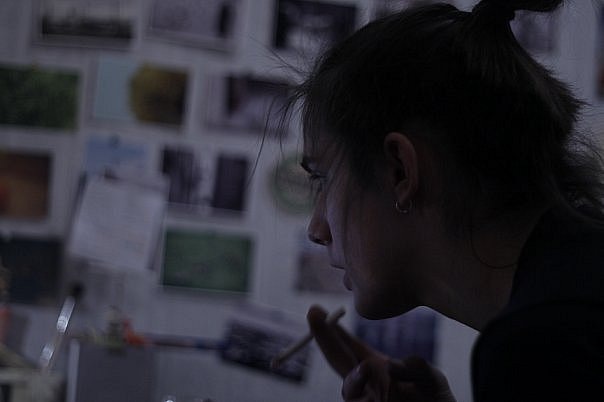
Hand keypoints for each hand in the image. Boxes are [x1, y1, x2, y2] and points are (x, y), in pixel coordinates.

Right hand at [307, 305, 455, 401]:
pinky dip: (363, 399)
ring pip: (348, 391)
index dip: (332, 329)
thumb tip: (391, 366)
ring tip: (366, 369)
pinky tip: (374, 394)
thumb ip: (417, 368)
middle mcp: (366, 384)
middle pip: (338, 359)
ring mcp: (365, 401)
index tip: (316, 310)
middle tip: (314, 313)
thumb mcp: (432, 380)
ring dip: (354, 380)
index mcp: (377, 366)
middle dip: (325, 337)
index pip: (349, 345)